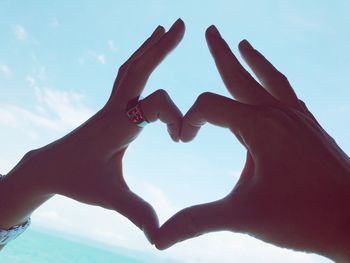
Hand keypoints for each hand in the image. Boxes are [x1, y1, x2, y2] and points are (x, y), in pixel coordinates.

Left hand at [2, 19, 184, 243]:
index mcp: (117, 126)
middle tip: (181, 25)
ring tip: (165, 29)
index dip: (176, 117)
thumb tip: (160, 236)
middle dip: (161, 47)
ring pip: (131, 68)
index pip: (154, 104)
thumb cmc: (77, 179)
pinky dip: (140, 60)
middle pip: (139, 69)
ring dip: (150, 48)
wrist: (49, 167)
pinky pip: (126, 77)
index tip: (181, 141)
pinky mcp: (110, 107)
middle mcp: (114, 108)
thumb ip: (136, 211)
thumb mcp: (109, 196)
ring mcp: (111, 104)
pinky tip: (146, 55)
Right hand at [155, 25, 349, 260]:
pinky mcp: (309, 127)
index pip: (208, 107)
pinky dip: (274, 81)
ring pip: (268, 79)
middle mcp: (278, 113)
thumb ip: (196, 221)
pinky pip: (287, 93)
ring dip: (251, 61)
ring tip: (244, 46)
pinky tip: (273, 86)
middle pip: (240, 75)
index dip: (189, 121)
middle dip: (221, 53)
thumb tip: (158, 239)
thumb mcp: (243, 216)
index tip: (183, 141)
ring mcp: (297, 117)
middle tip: (210, 30)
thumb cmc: (302, 217)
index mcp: (258, 126)